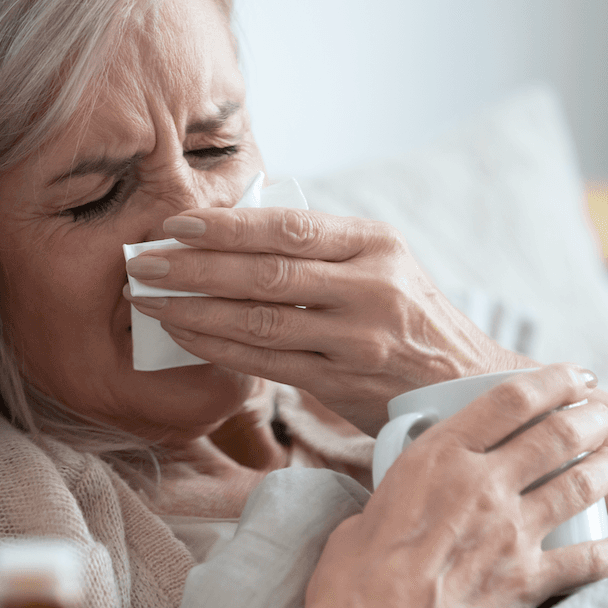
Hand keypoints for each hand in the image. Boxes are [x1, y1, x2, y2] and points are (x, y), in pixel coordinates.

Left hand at [124, 207, 530, 431]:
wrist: (463, 383)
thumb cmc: (408, 315)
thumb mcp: (383, 263)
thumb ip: (322, 247)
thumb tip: (232, 227)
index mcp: (376, 244)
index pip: (289, 228)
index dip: (226, 225)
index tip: (176, 223)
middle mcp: (370, 289)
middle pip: (266, 273)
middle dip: (194, 266)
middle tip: (144, 261)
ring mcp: (356, 340)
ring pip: (260, 321)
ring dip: (194, 310)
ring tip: (148, 300)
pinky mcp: (341, 384)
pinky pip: (265, 363)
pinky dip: (218, 347)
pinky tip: (184, 336)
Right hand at [277, 365, 607, 607]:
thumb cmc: (352, 579)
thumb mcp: (370, 508)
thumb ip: (404, 489)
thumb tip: (411, 492)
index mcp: (438, 457)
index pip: (510, 399)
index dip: (552, 379)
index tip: (573, 376)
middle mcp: (481, 485)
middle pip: (557, 434)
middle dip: (590, 419)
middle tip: (601, 418)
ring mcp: (509, 533)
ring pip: (580, 484)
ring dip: (607, 469)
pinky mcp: (525, 582)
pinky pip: (589, 560)